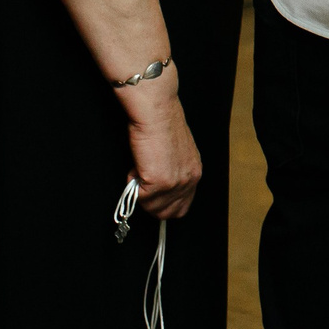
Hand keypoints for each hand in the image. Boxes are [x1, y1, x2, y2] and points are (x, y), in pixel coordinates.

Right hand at [116, 77, 201, 219]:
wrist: (157, 114)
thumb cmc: (163, 126)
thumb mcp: (178, 154)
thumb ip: (174, 173)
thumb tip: (159, 188)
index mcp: (194, 174)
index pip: (182, 207)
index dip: (164, 205)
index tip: (153, 196)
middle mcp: (189, 181)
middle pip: (167, 213)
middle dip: (151, 203)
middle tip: (143, 183)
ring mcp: (175, 184)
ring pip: (152, 208)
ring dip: (141, 192)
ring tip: (141, 168)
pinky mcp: (159, 182)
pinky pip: (140, 197)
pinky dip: (133, 184)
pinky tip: (137, 165)